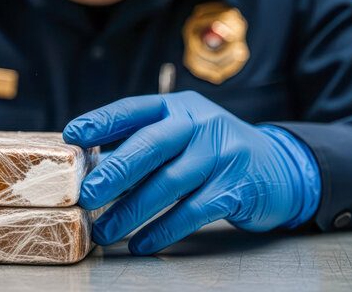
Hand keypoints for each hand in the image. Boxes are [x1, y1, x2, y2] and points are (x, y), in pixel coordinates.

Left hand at [63, 91, 320, 254]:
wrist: (280, 168)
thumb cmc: (212, 153)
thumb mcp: (181, 136)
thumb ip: (142, 146)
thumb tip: (90, 168)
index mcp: (177, 108)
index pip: (133, 109)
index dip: (101, 121)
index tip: (72, 135)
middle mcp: (200, 124)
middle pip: (152, 144)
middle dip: (115, 170)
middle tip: (87, 195)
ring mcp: (222, 154)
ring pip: (170, 183)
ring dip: (132, 211)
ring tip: (105, 232)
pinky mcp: (238, 186)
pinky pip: (194, 212)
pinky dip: (164, 230)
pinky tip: (142, 244)